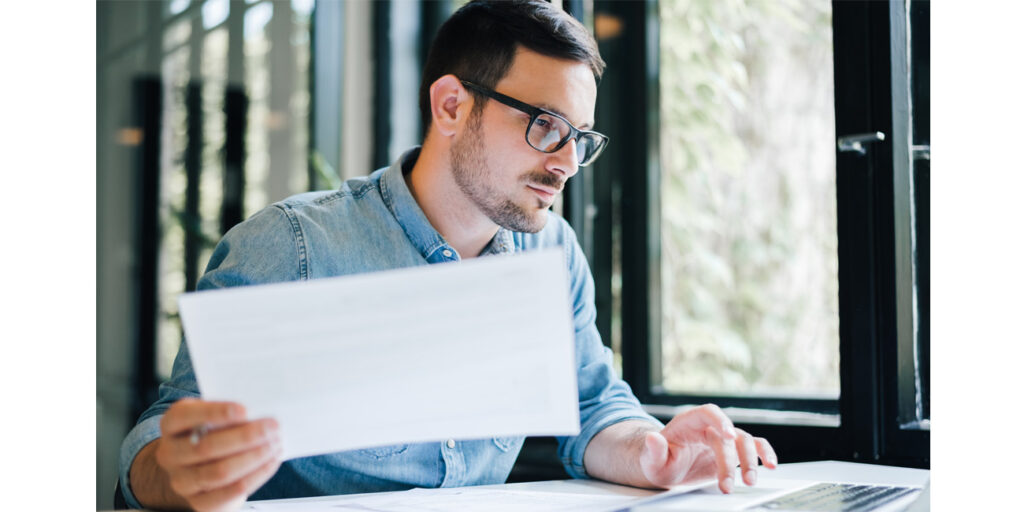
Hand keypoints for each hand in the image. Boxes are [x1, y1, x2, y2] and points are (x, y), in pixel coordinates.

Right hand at [155, 399, 282, 511]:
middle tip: (272, 427)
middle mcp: (170, 454)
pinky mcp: (199, 503)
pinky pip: (230, 492)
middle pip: (206, 447)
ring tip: (275, 444)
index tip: (244, 410)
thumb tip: (259, 411)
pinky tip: (270, 462)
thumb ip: (229, 412)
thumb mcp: (213, 416)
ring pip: (220, 472)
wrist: (198, 467)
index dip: (215, 412)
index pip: (184, 416)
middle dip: (245, 437)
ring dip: (253, 457)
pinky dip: (255, 476)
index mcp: (171, 425)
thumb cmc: (211, 433)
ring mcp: (182, 481)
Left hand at [638, 404, 776, 493]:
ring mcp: (723, 439)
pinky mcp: (732, 452)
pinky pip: (754, 447)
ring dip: (750, 460)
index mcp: (689, 422)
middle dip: (730, 461)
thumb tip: (651, 437)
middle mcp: (709, 427)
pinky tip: (771, 465)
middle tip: (728, 485)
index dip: (720, 421)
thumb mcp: (651, 460)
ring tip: (749, 481)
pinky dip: (765, 453)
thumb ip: (654, 450)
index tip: (729, 435)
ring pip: (744, 441)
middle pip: (728, 435)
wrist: (667, 468)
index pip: (708, 412)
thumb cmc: (659, 461)